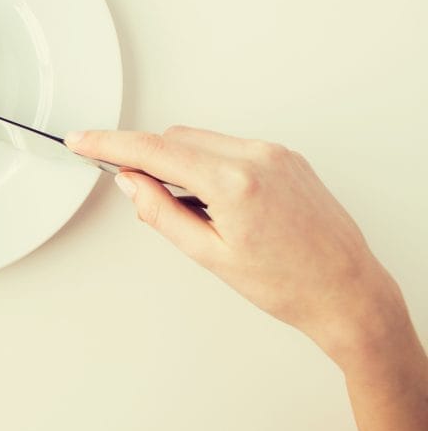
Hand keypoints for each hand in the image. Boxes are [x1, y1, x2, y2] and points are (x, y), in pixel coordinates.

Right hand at [65, 127, 406, 367]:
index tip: (83, 140)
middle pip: (176, 139)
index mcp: (235, 183)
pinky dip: (208, 164)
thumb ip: (162, 213)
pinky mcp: (286, 157)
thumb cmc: (289, 285)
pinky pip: (228, 147)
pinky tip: (217, 202)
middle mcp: (257, 157)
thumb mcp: (210, 256)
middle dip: (148, 159)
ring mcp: (275, 153)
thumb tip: (131, 184)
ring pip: (201, 141)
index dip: (110, 144)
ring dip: (180, 163)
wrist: (347, 291)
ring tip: (198, 214)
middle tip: (141, 194)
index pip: (155, 150)